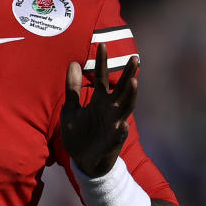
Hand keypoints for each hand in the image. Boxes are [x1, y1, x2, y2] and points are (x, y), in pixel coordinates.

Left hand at [60, 43, 138, 176]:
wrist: (82, 161)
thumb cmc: (79, 134)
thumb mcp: (70, 109)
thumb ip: (72, 89)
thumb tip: (73, 63)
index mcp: (100, 100)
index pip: (102, 77)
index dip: (102, 62)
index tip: (102, 44)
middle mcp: (110, 109)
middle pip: (121, 88)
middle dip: (128, 74)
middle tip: (134, 58)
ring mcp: (114, 124)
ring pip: (126, 107)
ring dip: (130, 96)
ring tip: (133, 82)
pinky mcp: (113, 141)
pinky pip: (119, 134)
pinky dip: (121, 129)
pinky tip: (123, 124)